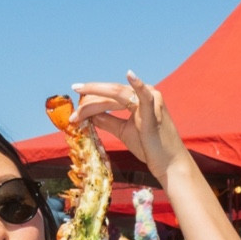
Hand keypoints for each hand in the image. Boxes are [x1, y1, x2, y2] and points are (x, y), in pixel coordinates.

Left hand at [71, 71, 188, 183]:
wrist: (168, 164)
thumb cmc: (150, 147)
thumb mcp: (124, 132)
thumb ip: (108, 121)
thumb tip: (90, 115)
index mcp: (137, 99)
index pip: (109, 97)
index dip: (90, 103)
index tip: (74, 112)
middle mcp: (144, 95)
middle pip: (110, 94)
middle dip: (89, 102)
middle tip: (72, 112)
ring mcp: (151, 100)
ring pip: (117, 95)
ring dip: (96, 100)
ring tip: (79, 104)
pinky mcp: (154, 111)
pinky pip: (145, 96)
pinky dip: (137, 84)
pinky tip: (129, 75)